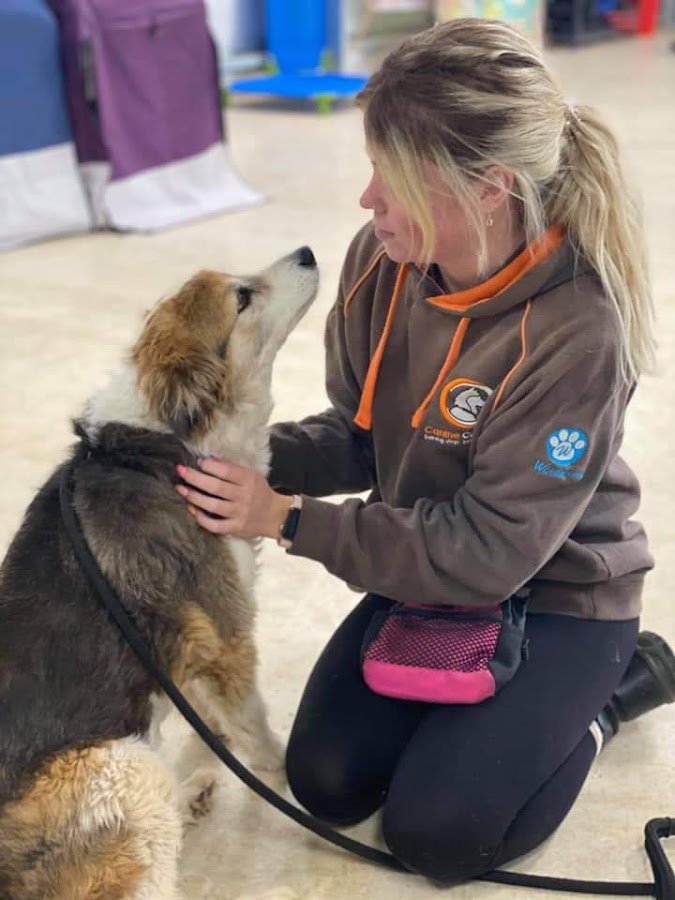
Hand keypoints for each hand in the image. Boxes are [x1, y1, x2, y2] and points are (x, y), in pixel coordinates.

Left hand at [175, 457, 292, 539]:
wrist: (275, 516)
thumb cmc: (259, 491)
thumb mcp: (251, 475)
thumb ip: (232, 466)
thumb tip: (210, 457)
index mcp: (249, 480)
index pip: (227, 471)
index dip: (210, 466)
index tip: (198, 462)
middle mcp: (244, 497)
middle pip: (216, 487)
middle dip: (195, 478)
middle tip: (181, 471)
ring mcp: (239, 514)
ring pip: (213, 506)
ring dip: (194, 497)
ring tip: (181, 489)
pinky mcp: (236, 528)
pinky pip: (215, 525)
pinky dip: (202, 519)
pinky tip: (192, 510)